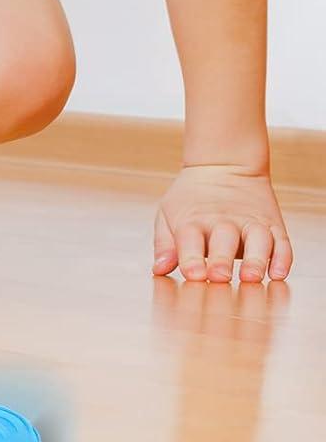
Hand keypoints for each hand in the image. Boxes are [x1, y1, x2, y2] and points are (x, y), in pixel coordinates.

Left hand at [153, 165, 292, 282]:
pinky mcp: (272, 224)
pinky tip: (279, 273)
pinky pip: (281, 241)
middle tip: (219, 278)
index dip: (191, 258)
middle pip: (223, 241)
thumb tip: (158, 269)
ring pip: (257, 241)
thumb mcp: (168, 215)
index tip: (193, 275)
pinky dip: (282, 257)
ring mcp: (250, 222)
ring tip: (251, 277)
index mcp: (192, 221)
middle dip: (221, 260)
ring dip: (255, 260)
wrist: (223, 163)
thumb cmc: (190, 199)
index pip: (190, 240)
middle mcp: (223, 222)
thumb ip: (165, 244)